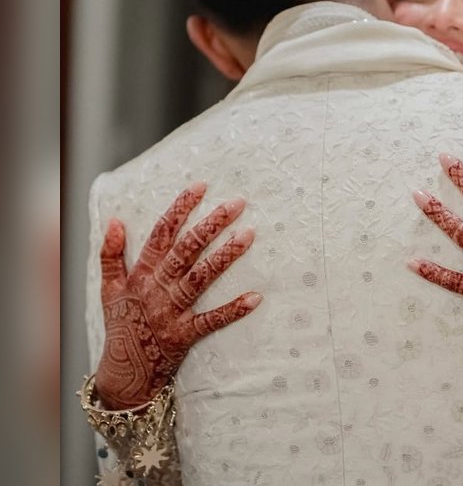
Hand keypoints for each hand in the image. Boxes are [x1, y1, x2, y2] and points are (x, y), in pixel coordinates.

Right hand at [95, 183, 261, 408]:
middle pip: (186, 249)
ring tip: (249, 235)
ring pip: (200, 278)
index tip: (202, 187)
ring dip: (225, 256)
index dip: (181, 208)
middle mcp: (156, 289)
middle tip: (238, 203)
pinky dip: (233, 310)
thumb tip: (115, 220)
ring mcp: (171, 312)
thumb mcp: (108, 288)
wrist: (123, 374)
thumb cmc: (121, 325)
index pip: (162, 233)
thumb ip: (110, 254)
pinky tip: (256, 297)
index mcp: (141, 274)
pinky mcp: (184, 336)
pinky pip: (211, 321)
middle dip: (211, 224)